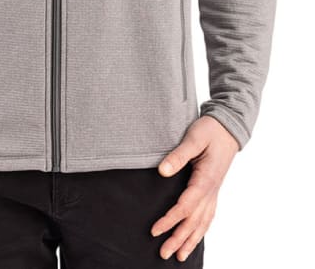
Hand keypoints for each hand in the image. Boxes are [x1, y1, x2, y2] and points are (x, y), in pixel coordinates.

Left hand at [150, 115, 239, 261]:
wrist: (228, 127)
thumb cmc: (210, 131)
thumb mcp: (193, 138)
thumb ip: (178, 155)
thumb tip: (162, 172)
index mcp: (206, 179)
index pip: (186, 206)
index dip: (169, 220)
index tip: (155, 231)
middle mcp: (211, 190)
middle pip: (194, 221)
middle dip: (178, 239)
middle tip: (163, 254)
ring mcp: (214, 192)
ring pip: (203, 222)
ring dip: (191, 240)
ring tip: (180, 256)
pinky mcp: (213, 190)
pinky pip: (208, 216)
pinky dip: (201, 230)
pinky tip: (195, 238)